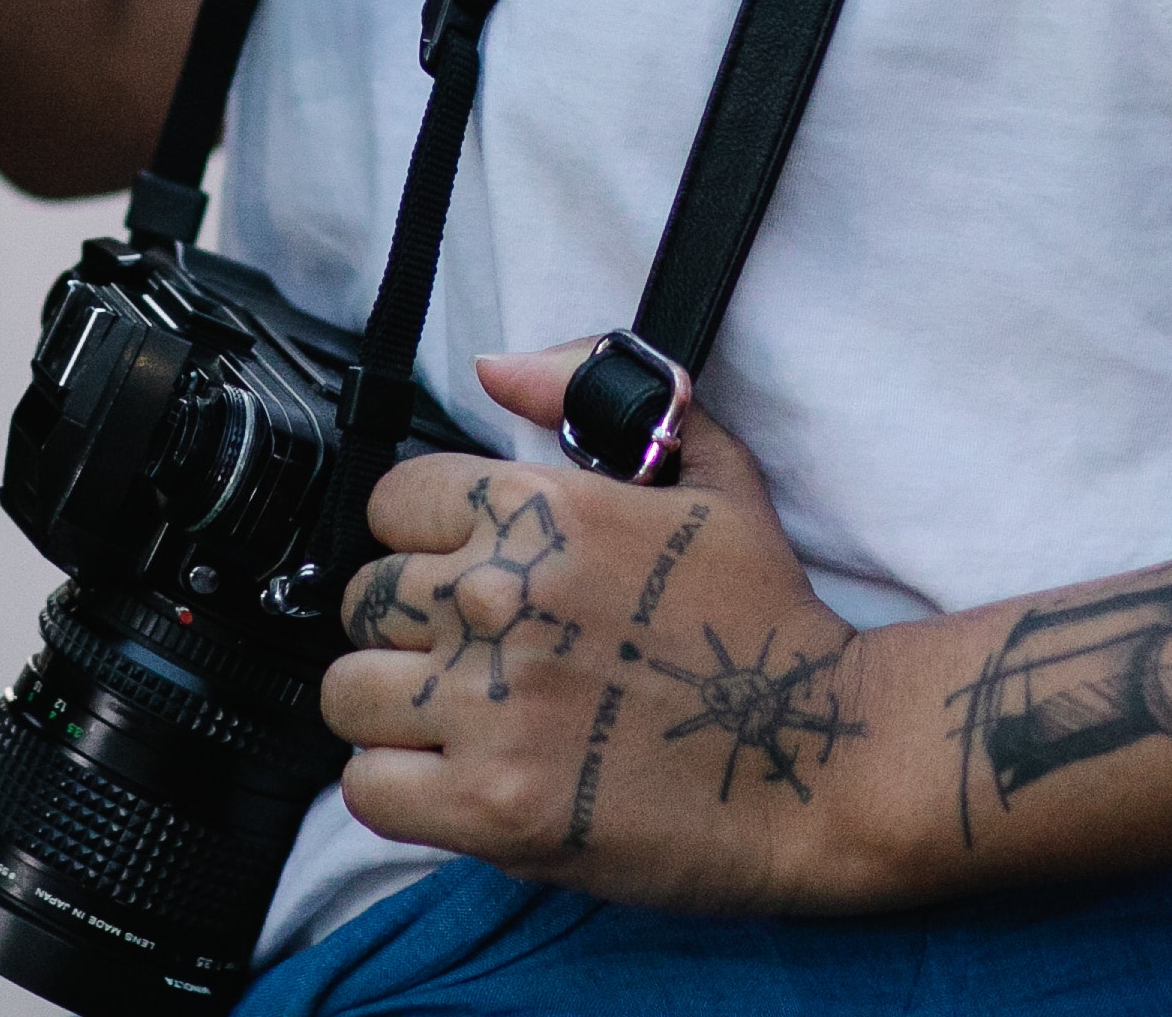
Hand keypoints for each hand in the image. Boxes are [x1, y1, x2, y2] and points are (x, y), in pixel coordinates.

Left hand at [322, 346, 928, 914]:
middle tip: (464, 658)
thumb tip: (495, 366)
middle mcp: (499, 599)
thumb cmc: (768, 623)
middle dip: (406, 628)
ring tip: (452, 723)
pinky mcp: (492, 807)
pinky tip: (449, 781)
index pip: (391, 502)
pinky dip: (395, 788)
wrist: (825, 760)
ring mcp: (489, 707)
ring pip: (346, 692)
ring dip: (390, 710)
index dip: (420, 539)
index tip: (458, 575)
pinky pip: (368, 787)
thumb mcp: (712, 474)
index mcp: (540, 511)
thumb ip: (600, 393)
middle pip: (365, 600)